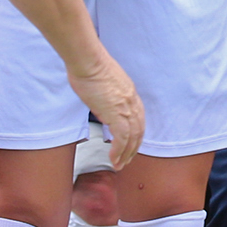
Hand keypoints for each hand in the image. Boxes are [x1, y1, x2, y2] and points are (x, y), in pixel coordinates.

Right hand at [67, 52, 143, 169]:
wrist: (88, 61)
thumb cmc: (89, 67)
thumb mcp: (104, 85)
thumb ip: (107, 99)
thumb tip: (103, 112)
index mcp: (130, 94)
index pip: (138, 119)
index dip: (135, 135)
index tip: (129, 144)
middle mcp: (132, 102)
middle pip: (139, 131)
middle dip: (133, 148)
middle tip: (126, 160)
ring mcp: (126, 108)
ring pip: (132, 138)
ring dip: (126, 154)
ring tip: (119, 165)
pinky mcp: (116, 113)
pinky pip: (122, 139)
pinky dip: (118, 151)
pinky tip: (113, 159)